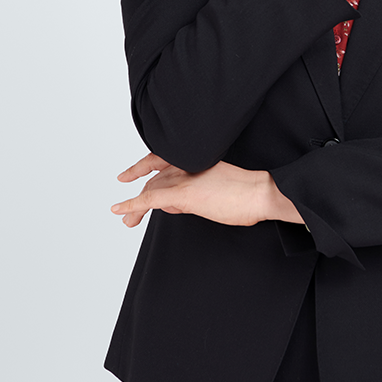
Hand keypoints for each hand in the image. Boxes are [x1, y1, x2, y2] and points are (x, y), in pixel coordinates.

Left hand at [111, 153, 300, 227]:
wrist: (261, 192)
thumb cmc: (248, 194)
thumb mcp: (217, 191)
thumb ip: (196, 194)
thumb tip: (179, 204)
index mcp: (196, 161)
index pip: (162, 162)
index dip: (142, 167)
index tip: (129, 174)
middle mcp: (187, 165)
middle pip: (155, 179)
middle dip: (139, 196)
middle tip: (127, 213)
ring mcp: (184, 178)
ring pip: (150, 189)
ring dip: (134, 206)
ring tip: (126, 220)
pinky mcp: (183, 193)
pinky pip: (150, 199)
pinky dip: (132, 205)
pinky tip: (121, 211)